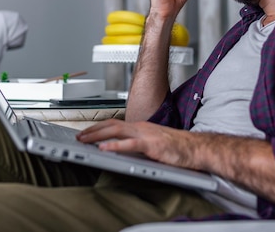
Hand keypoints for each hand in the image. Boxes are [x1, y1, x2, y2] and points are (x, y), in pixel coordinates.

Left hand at [77, 119, 195, 167]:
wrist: (195, 148)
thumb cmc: (177, 147)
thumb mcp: (153, 143)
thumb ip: (138, 144)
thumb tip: (122, 150)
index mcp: (141, 127)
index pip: (115, 124)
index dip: (98, 127)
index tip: (86, 133)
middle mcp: (141, 127)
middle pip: (111, 125)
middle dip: (92, 130)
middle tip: (79, 136)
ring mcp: (146, 135)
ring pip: (116, 131)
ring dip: (97, 135)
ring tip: (85, 140)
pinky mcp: (151, 145)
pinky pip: (130, 144)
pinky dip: (115, 146)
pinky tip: (104, 148)